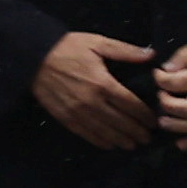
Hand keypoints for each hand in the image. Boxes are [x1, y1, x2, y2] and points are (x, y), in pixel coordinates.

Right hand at [32, 28, 159, 152]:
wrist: (33, 56)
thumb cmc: (68, 47)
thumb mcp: (98, 42)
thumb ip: (125, 51)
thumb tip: (151, 55)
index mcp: (103, 83)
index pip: (131, 105)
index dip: (144, 115)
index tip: (153, 121)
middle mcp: (93, 102)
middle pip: (121, 122)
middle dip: (136, 131)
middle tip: (147, 138)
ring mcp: (78, 113)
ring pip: (105, 132)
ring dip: (121, 140)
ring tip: (133, 144)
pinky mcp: (65, 118)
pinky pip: (86, 134)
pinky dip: (100, 141)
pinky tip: (109, 145)